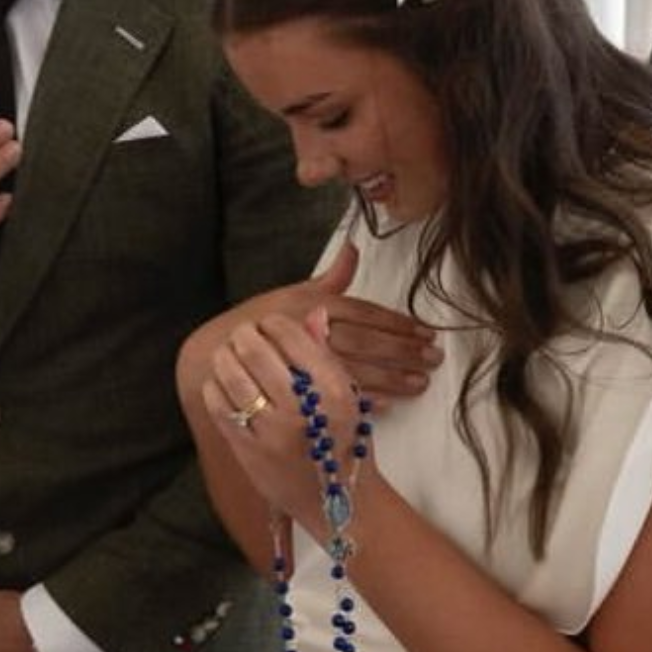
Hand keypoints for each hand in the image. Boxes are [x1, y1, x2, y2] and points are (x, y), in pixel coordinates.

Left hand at [200, 311, 363, 531]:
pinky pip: (219, 406)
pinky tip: (221, 384)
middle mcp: (303, 408)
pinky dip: (214, 388)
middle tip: (242, 336)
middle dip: (242, 335)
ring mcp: (273, 431)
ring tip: (227, 355)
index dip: (271, 323)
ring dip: (223, 358)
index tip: (267, 325)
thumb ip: (326, 354)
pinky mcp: (249, 450)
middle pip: (254, 350)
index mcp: (333, 389)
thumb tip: (314, 312)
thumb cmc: (343, 442)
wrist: (338, 501)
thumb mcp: (349, 395)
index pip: (290, 335)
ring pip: (231, 375)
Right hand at [239, 243, 438, 402]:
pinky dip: (363, 401)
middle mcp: (310, 331)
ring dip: (393, 378)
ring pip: (358, 369)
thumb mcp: (291, 294)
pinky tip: (387, 404)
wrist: (218, 356)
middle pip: (367, 341)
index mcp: (311, 304)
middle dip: (404, 350)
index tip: (426, 331)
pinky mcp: (298, 390)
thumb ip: (330, 277)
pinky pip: (335, 396)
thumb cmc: (256, 325)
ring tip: (421, 382)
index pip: (364, 312)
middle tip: (434, 357)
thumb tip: (354, 247)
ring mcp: (304, 362)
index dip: (398, 323)